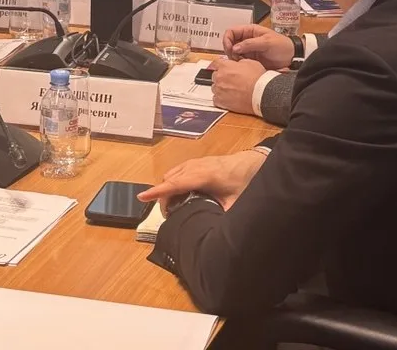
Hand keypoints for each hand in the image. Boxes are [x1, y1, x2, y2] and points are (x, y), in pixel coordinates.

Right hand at [137, 150, 267, 212]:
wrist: (254, 162)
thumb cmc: (245, 182)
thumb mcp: (236, 203)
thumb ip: (222, 216)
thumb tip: (214, 234)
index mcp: (203, 176)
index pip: (175, 184)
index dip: (158, 192)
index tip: (142, 198)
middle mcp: (195, 167)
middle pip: (169, 180)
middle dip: (163, 196)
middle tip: (170, 215)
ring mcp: (195, 163)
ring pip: (172, 174)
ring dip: (169, 188)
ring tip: (175, 206)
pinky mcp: (197, 162)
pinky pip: (178, 171)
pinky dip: (174, 182)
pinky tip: (182, 194)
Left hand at [209, 56, 267, 114]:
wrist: (261, 94)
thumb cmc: (258, 79)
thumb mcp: (250, 63)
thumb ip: (239, 61)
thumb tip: (237, 63)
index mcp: (225, 66)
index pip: (216, 63)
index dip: (221, 65)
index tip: (223, 68)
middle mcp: (219, 77)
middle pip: (215, 75)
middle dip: (221, 77)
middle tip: (231, 80)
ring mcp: (219, 90)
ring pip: (215, 87)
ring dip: (221, 88)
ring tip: (232, 90)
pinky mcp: (221, 101)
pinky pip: (216, 99)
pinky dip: (220, 99)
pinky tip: (229, 98)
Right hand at [223, 24, 294, 69]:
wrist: (292, 58)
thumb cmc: (282, 46)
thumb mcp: (267, 42)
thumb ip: (250, 44)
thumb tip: (234, 48)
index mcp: (250, 31)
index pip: (231, 31)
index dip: (227, 39)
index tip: (229, 49)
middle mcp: (246, 39)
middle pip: (230, 42)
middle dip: (229, 50)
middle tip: (234, 58)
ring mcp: (247, 50)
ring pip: (233, 53)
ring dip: (233, 58)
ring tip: (240, 63)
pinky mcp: (250, 60)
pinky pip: (239, 61)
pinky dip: (238, 64)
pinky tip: (243, 67)